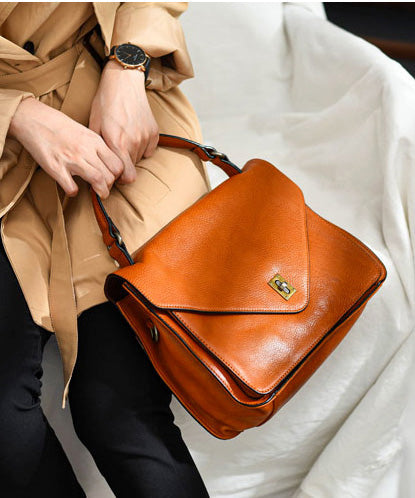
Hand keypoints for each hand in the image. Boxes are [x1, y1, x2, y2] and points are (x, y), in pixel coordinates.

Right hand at [7, 96, 123, 198]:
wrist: (34, 119)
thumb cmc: (61, 127)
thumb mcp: (86, 133)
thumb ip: (98, 148)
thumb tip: (109, 165)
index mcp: (95, 142)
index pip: (118, 164)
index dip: (117, 175)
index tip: (112, 178)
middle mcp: (86, 150)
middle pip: (110, 175)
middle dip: (109, 185)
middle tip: (103, 187)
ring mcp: (71, 159)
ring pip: (98, 181)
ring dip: (100, 192)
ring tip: (97, 193)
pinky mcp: (56, 168)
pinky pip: (71, 187)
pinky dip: (74, 191)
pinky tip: (72, 188)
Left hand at [88, 59, 158, 185]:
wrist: (123, 81)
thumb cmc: (105, 102)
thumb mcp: (94, 125)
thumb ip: (98, 148)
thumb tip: (96, 166)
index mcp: (118, 144)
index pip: (127, 177)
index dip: (120, 178)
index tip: (114, 173)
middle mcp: (134, 143)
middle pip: (132, 168)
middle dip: (124, 165)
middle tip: (115, 152)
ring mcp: (146, 137)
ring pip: (139, 158)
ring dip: (132, 154)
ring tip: (123, 138)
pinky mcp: (154, 132)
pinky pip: (149, 149)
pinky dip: (142, 146)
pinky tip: (133, 133)